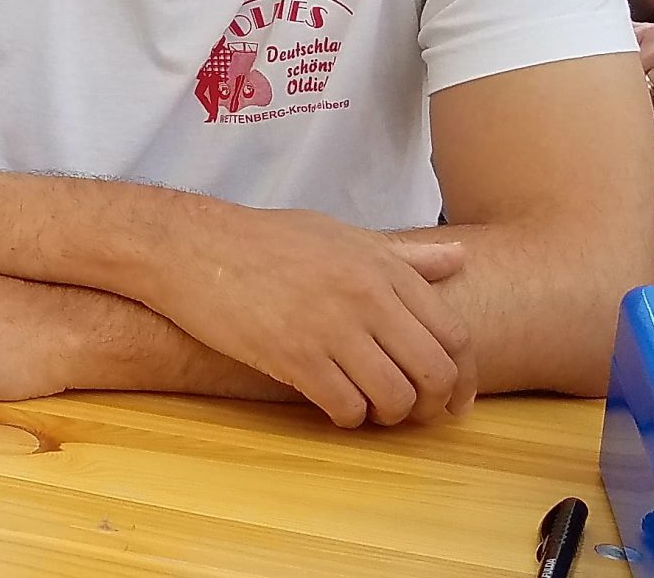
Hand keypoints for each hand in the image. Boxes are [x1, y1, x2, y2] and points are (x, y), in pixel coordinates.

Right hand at [135, 201, 473, 427]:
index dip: (462, 376)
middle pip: (434, 373)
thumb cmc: (263, 239)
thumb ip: (402, 255)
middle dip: (433, 405)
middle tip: (413, 413)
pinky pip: (346, 407)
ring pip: (395, 398)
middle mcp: (365, 297)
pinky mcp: (294, 356)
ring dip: (388, 416)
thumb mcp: (338, 234)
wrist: (190, 246)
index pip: (454, 334)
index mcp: (380, 267)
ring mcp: (330, 327)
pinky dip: (347, 418)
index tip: (452, 397)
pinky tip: (333, 407)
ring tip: (369, 409)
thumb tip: (459, 257)